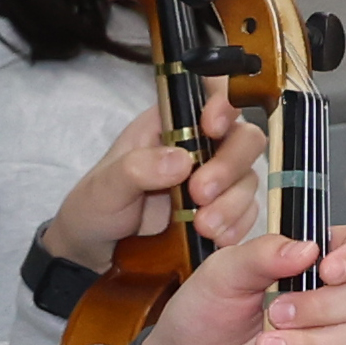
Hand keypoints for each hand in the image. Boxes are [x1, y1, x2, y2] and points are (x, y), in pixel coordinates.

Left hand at [41, 84, 269, 272]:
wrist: (97, 251)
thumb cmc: (97, 205)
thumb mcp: (105, 185)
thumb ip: (137, 168)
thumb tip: (181, 161)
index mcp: (171, 122)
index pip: (211, 93)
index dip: (223, 101)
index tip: (213, 126)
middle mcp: (200, 144)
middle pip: (243, 136)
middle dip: (229, 164)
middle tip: (200, 193)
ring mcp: (216, 178)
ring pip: (248, 176)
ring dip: (233, 202)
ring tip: (204, 227)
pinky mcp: (223, 210)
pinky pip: (247, 211)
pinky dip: (238, 223)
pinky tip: (218, 238)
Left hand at [135, 217, 345, 344]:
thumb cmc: (205, 311)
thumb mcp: (224, 272)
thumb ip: (263, 254)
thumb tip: (308, 249)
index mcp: (314, 260)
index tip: (326, 271)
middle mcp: (333, 296)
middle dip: (322, 307)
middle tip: (275, 314)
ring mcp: (334, 339)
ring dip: (312, 344)